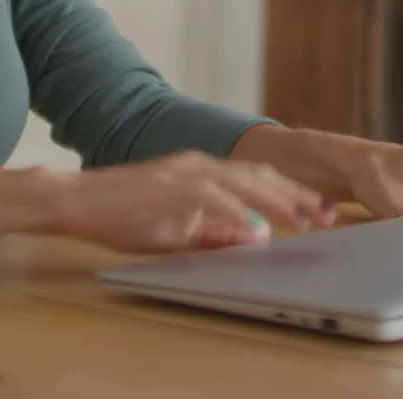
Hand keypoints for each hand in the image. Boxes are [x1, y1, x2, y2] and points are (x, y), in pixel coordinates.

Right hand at [50, 150, 337, 252]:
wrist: (75, 199)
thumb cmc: (122, 214)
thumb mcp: (178, 230)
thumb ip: (217, 232)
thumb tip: (257, 237)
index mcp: (204, 173)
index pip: (258, 181)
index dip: (293, 195)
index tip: (322, 212)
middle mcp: (199, 166)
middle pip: (260, 177)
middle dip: (297, 195)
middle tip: (328, 213)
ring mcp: (183, 173)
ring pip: (241, 182)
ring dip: (276, 200)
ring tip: (303, 217)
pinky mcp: (166, 185)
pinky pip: (207, 196)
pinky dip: (233, 209)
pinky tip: (253, 223)